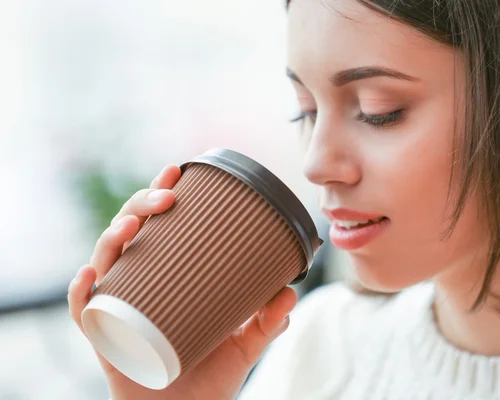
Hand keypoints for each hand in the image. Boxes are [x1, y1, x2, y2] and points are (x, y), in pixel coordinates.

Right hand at [68, 164, 296, 399]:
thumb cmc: (208, 378)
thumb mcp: (244, 344)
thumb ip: (266, 320)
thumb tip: (289, 290)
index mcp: (165, 277)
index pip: (157, 227)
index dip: (159, 195)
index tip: (175, 171)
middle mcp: (138, 286)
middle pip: (128, 234)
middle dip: (139, 206)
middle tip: (165, 196)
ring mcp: (119, 309)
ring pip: (104, 263)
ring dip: (112, 239)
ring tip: (133, 226)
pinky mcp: (105, 339)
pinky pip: (84, 312)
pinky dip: (82, 293)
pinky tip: (92, 275)